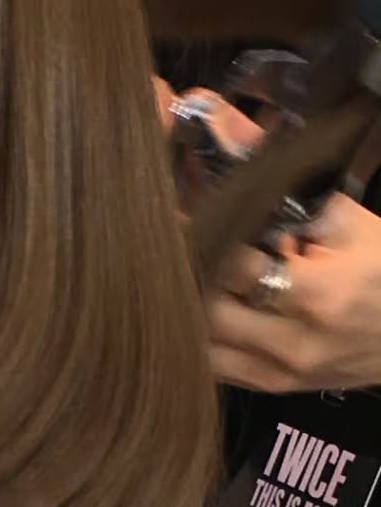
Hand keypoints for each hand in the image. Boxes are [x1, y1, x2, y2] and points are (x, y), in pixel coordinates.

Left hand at [160, 84, 380, 391]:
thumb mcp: (344, 217)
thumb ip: (278, 174)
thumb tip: (216, 119)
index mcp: (316, 293)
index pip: (231, 265)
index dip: (199, 235)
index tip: (173, 212)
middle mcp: (293, 340)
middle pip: (205, 309)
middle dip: (184, 273)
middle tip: (163, 243)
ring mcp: (281, 371)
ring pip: (199, 345)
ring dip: (182, 306)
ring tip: (174, 273)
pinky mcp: (273, 387)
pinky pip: (212, 369)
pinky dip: (192, 339)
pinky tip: (187, 308)